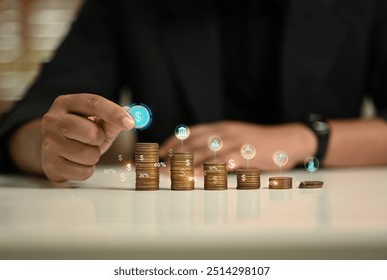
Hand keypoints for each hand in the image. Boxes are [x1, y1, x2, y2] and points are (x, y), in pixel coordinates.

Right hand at [42, 94, 134, 181]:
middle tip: (96, 139)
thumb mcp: (97, 122)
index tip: (130, 123)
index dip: (114, 113)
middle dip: (100, 139)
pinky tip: (78, 162)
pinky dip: (87, 169)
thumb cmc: (80, 132)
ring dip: (94, 156)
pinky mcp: (51, 165)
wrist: (54, 148)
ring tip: (84, 150)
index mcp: (66, 103)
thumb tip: (132, 117)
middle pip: (91, 133)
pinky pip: (83, 172)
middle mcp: (53, 120)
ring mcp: (49, 143)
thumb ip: (113, 119)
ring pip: (88, 155)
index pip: (93, 103)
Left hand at [159, 121, 316, 171]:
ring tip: (173, 175)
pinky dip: (211, 167)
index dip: (173, 142)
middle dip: (175, 157)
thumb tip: (194, 158)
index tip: (160, 154)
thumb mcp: (235, 138)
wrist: (287, 139)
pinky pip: (225, 159)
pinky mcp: (247, 151)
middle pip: (194, 143)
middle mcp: (224, 131)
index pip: (190, 132)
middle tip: (161, 169)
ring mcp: (235, 140)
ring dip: (188, 164)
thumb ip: (217, 144)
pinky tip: (200, 175)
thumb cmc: (258, 142)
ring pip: (207, 151)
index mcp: (220, 127)